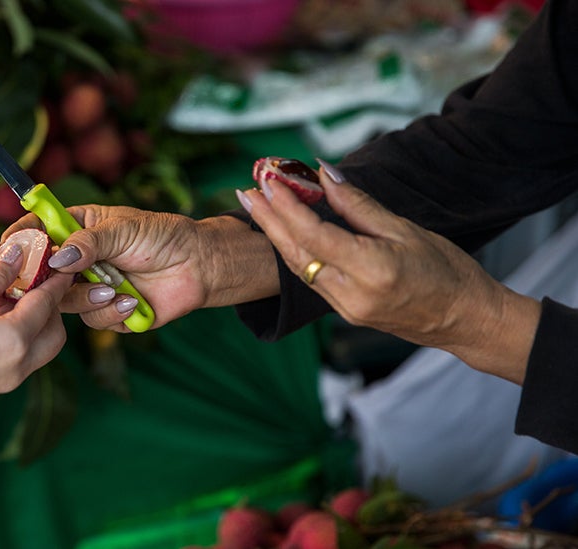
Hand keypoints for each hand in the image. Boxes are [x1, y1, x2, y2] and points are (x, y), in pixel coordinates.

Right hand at [2, 204, 278, 331]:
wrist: (198, 265)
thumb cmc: (163, 237)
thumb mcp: (125, 229)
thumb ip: (89, 242)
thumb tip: (57, 258)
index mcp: (77, 230)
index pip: (36, 233)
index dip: (20, 241)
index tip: (8, 251)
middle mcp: (78, 261)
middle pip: (41, 275)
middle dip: (48, 282)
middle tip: (62, 281)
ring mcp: (91, 287)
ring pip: (65, 303)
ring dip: (89, 298)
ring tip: (117, 288)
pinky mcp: (108, 312)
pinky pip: (94, 320)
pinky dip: (112, 312)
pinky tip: (133, 300)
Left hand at [240, 162, 540, 382]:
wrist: (465, 319)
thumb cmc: (446, 270)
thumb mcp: (406, 230)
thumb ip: (359, 206)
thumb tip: (324, 175)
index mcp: (372, 270)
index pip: (315, 236)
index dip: (288, 207)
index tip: (270, 180)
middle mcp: (352, 294)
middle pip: (297, 254)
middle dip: (268, 221)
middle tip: (246, 191)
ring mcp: (346, 308)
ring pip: (299, 269)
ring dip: (276, 236)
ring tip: (257, 206)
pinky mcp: (346, 312)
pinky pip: (311, 279)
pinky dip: (295, 252)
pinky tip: (284, 232)